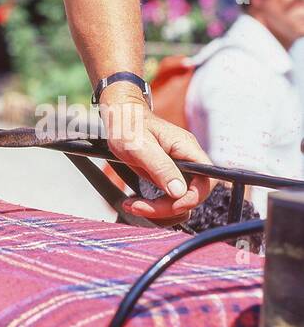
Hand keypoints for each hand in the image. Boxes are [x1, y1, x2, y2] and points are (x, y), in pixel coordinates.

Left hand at [99, 84, 213, 224]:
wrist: (119, 117)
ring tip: (133, 204)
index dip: (193, 197)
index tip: (171, 205)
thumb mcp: (140, 146)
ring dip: (158, 210)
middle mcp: (188, 160)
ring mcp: (179, 169)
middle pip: (192, 195)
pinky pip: (169, 198)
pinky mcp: (168, 176)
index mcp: (187, 148)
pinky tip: (135, 202)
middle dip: (168, 207)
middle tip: (140, 206)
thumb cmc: (129, 125)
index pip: (207, 179)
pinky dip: (154, 206)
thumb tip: (179, 191)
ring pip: (180, 201)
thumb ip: (161, 167)